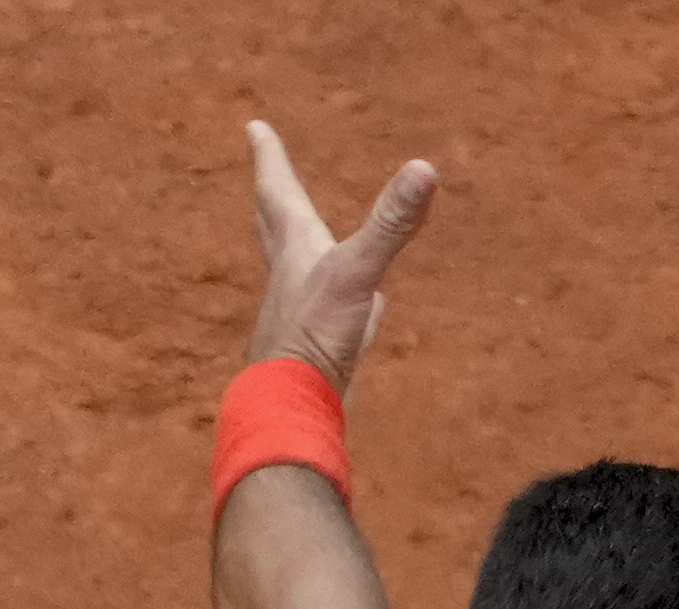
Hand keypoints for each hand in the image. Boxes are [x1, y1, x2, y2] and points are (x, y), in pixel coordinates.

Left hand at [243, 122, 436, 387]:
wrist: (289, 410)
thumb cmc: (314, 339)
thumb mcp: (358, 273)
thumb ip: (390, 224)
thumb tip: (424, 169)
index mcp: (296, 249)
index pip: (277, 191)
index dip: (269, 157)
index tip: (254, 127)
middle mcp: (289, 277)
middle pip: (274, 226)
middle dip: (272, 196)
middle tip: (265, 176)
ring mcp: (300, 314)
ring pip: (297, 270)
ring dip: (299, 247)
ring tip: (304, 235)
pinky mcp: (315, 349)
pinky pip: (329, 315)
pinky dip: (343, 302)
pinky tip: (363, 311)